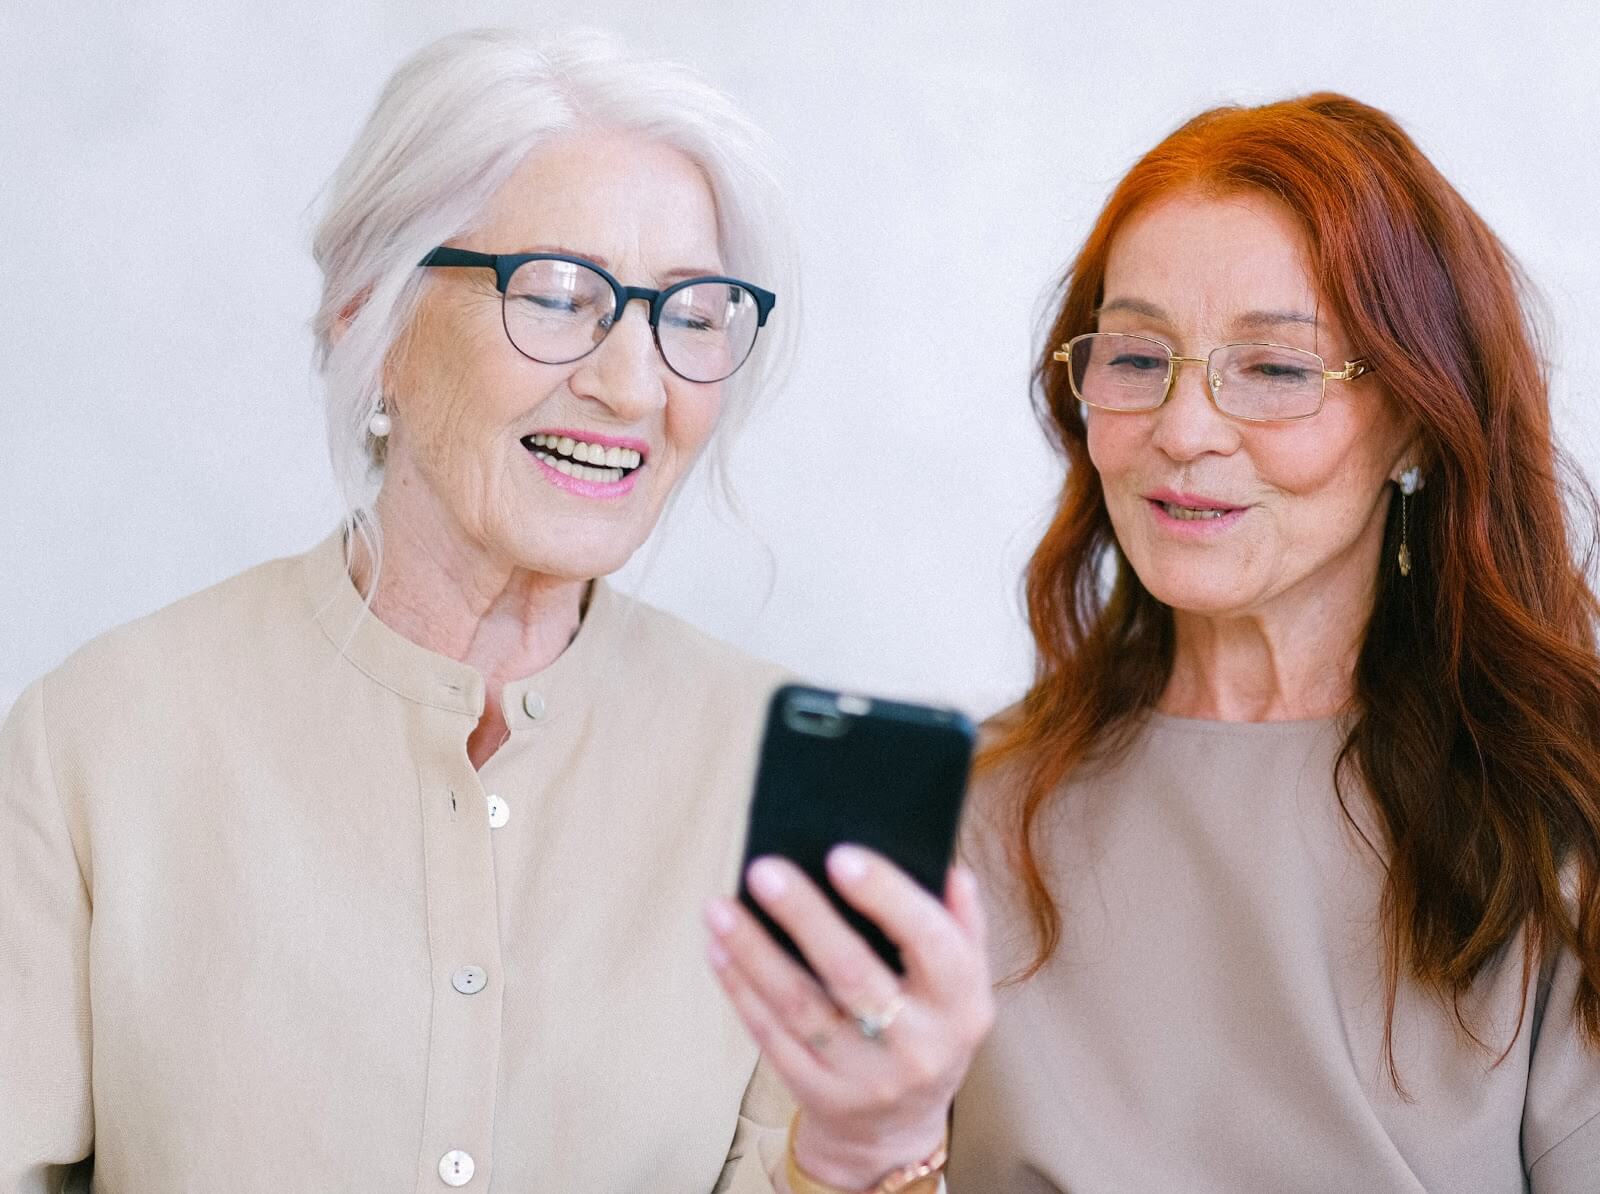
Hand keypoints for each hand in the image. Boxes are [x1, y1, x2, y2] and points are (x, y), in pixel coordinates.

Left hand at [705, 845, 992, 1188]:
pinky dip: (741, 990)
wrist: (899, 1128)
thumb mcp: (964, 983)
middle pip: (853, 974)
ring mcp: (863, 1078)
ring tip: (720, 907)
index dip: (887, 896)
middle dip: (805, 917)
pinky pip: (771, 1037)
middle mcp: (916, 1046)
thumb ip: (960, 924)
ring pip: (799, 1007)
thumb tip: (949, 870)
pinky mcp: (817, 1094)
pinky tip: (718, 949)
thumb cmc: (929, 1027)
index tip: (840, 854)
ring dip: (754, 952)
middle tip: (764, 870)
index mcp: (960, 1006)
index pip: (930, 943)